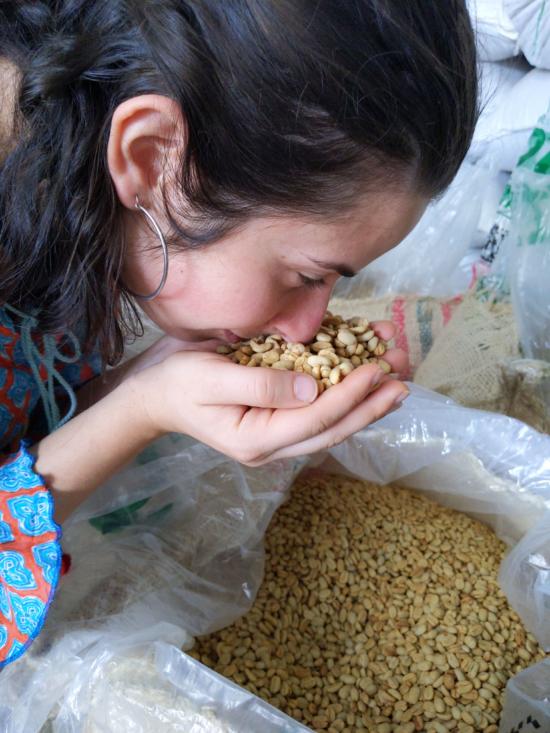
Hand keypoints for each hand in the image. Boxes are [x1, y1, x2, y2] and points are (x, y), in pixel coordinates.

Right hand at [135, 320, 408, 465]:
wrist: (153, 392)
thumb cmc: (175, 384)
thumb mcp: (209, 379)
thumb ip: (259, 385)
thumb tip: (311, 387)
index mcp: (257, 439)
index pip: (315, 419)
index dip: (348, 395)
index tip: (376, 371)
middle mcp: (274, 439)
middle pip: (333, 425)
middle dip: (371, 404)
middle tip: (404, 381)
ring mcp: (277, 427)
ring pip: (332, 418)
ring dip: (366, 398)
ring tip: (398, 376)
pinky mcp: (277, 410)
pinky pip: (318, 404)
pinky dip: (344, 386)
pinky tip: (365, 368)